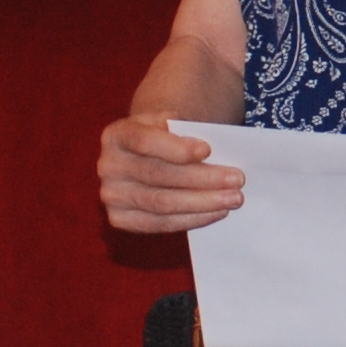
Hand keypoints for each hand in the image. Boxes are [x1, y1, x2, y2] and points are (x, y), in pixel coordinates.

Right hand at [100, 113, 244, 234]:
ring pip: (162, 203)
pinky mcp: (120, 219)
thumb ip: (185, 130)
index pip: (145, 141)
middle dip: (202, 179)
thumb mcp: (172, 123)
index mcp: (117, 134)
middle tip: (237, 179)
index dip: (176, 147)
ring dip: (202, 202)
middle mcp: (108, 165)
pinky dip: (191, 219)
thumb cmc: (167, 136)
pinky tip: (216, 212)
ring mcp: (111, 195)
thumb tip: (210, 153)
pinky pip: (159, 223)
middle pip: (158, 175)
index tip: (208, 150)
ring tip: (233, 199)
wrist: (147, 155)